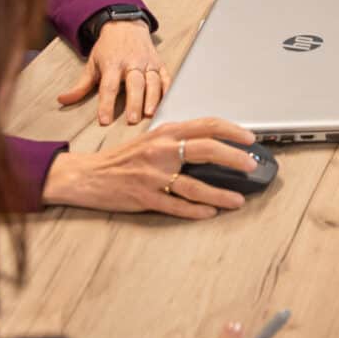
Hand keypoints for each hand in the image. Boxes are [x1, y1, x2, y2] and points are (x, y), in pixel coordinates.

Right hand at [40, 118, 256, 219]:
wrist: (88, 175)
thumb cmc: (122, 158)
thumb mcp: (151, 139)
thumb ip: (178, 139)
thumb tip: (212, 144)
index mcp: (166, 132)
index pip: (207, 125)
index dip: (232, 131)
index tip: (250, 138)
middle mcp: (162, 150)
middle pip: (207, 149)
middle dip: (234, 158)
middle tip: (251, 165)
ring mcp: (154, 175)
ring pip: (195, 185)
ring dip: (220, 194)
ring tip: (238, 200)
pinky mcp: (145, 197)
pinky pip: (176, 205)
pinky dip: (196, 210)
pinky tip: (210, 212)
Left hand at [59, 19, 166, 124]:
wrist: (126, 25)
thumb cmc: (108, 48)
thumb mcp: (92, 63)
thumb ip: (80, 85)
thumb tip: (62, 100)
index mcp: (112, 63)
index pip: (109, 86)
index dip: (106, 104)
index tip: (104, 121)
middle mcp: (131, 62)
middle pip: (134, 84)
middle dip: (134, 102)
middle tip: (132, 120)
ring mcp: (147, 62)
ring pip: (152, 81)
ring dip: (152, 98)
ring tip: (150, 114)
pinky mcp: (159, 63)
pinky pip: (165, 77)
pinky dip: (167, 89)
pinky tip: (166, 102)